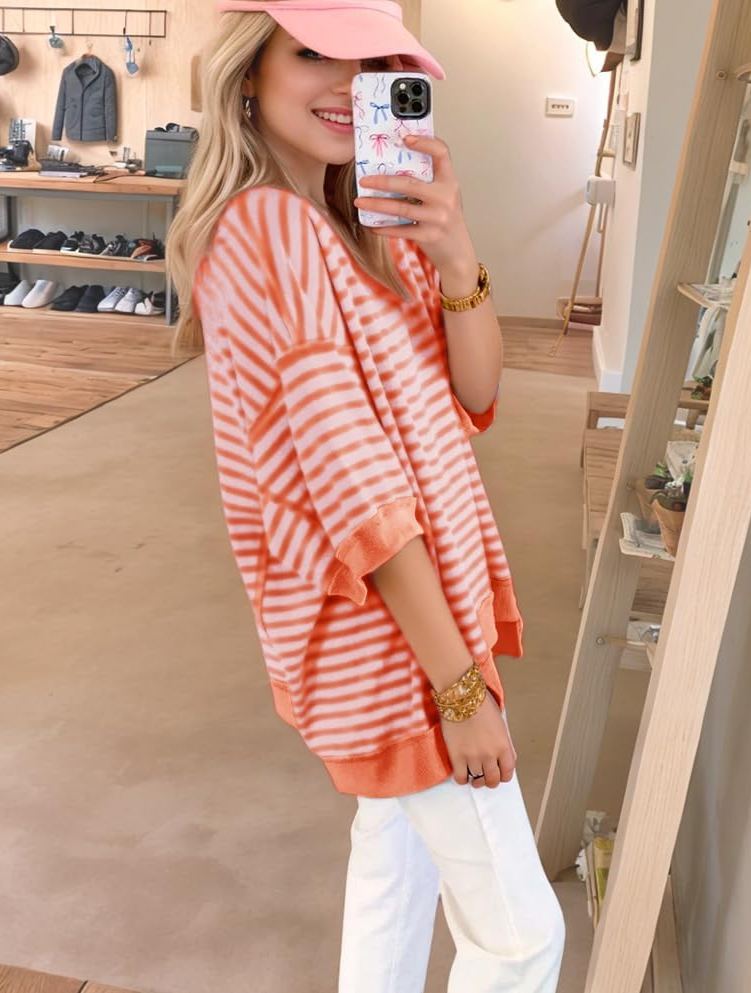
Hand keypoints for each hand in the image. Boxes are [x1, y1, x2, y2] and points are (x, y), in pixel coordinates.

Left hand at [354, 134, 476, 277]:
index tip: (405, 138)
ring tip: (359, 201)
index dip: (425, 142)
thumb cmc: (446, 219)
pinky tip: (371, 225)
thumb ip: (428, 182)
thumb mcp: (444, 196)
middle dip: (383, 181)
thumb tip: (393, 167)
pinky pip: (400, 230)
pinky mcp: (428, 236)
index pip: (441, 153)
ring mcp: (437, 217)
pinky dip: (383, 227)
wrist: (458, 252)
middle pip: (410, 183)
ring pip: (401, 207)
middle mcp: (445, 197)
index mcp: (450, 182)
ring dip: (377, 204)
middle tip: (364, 179)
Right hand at [440, 693, 516, 788]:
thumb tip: (502, 755)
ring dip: (475, 778)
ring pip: (477, 779)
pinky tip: (462, 772)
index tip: (500, 775)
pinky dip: (462, 778)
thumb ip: (502, 742)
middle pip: (493, 780)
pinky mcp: (456, 756)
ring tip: (472, 771)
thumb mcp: (500, 723)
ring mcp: (473, 757)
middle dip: (490, 780)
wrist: (462, 696)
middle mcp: (490, 755)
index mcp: (503, 746)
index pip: (508, 772)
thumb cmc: (480, 703)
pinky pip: (460, 778)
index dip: (503, 776)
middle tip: (485, 777)